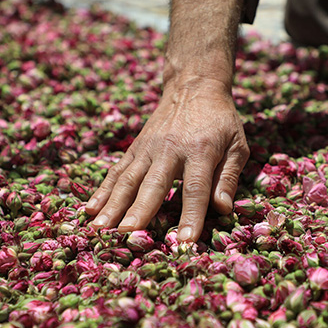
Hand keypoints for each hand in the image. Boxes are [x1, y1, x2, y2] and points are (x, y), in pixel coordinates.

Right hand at [85, 77, 248, 241]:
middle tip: (127, 235)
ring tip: (99, 228)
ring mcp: (148, 148)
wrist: (194, 85)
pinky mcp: (135, 148)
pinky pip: (117, 171)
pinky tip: (90, 209)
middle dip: (140, 211)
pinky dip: (102, 191)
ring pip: (128, 179)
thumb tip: (222, 209)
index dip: (190, 217)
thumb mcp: (237, 145)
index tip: (183, 242)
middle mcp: (170, 150)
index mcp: (200, 151)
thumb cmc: (221, 121)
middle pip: (153, 185)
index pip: (195, 189)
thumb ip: (228, 178)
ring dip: (112, 205)